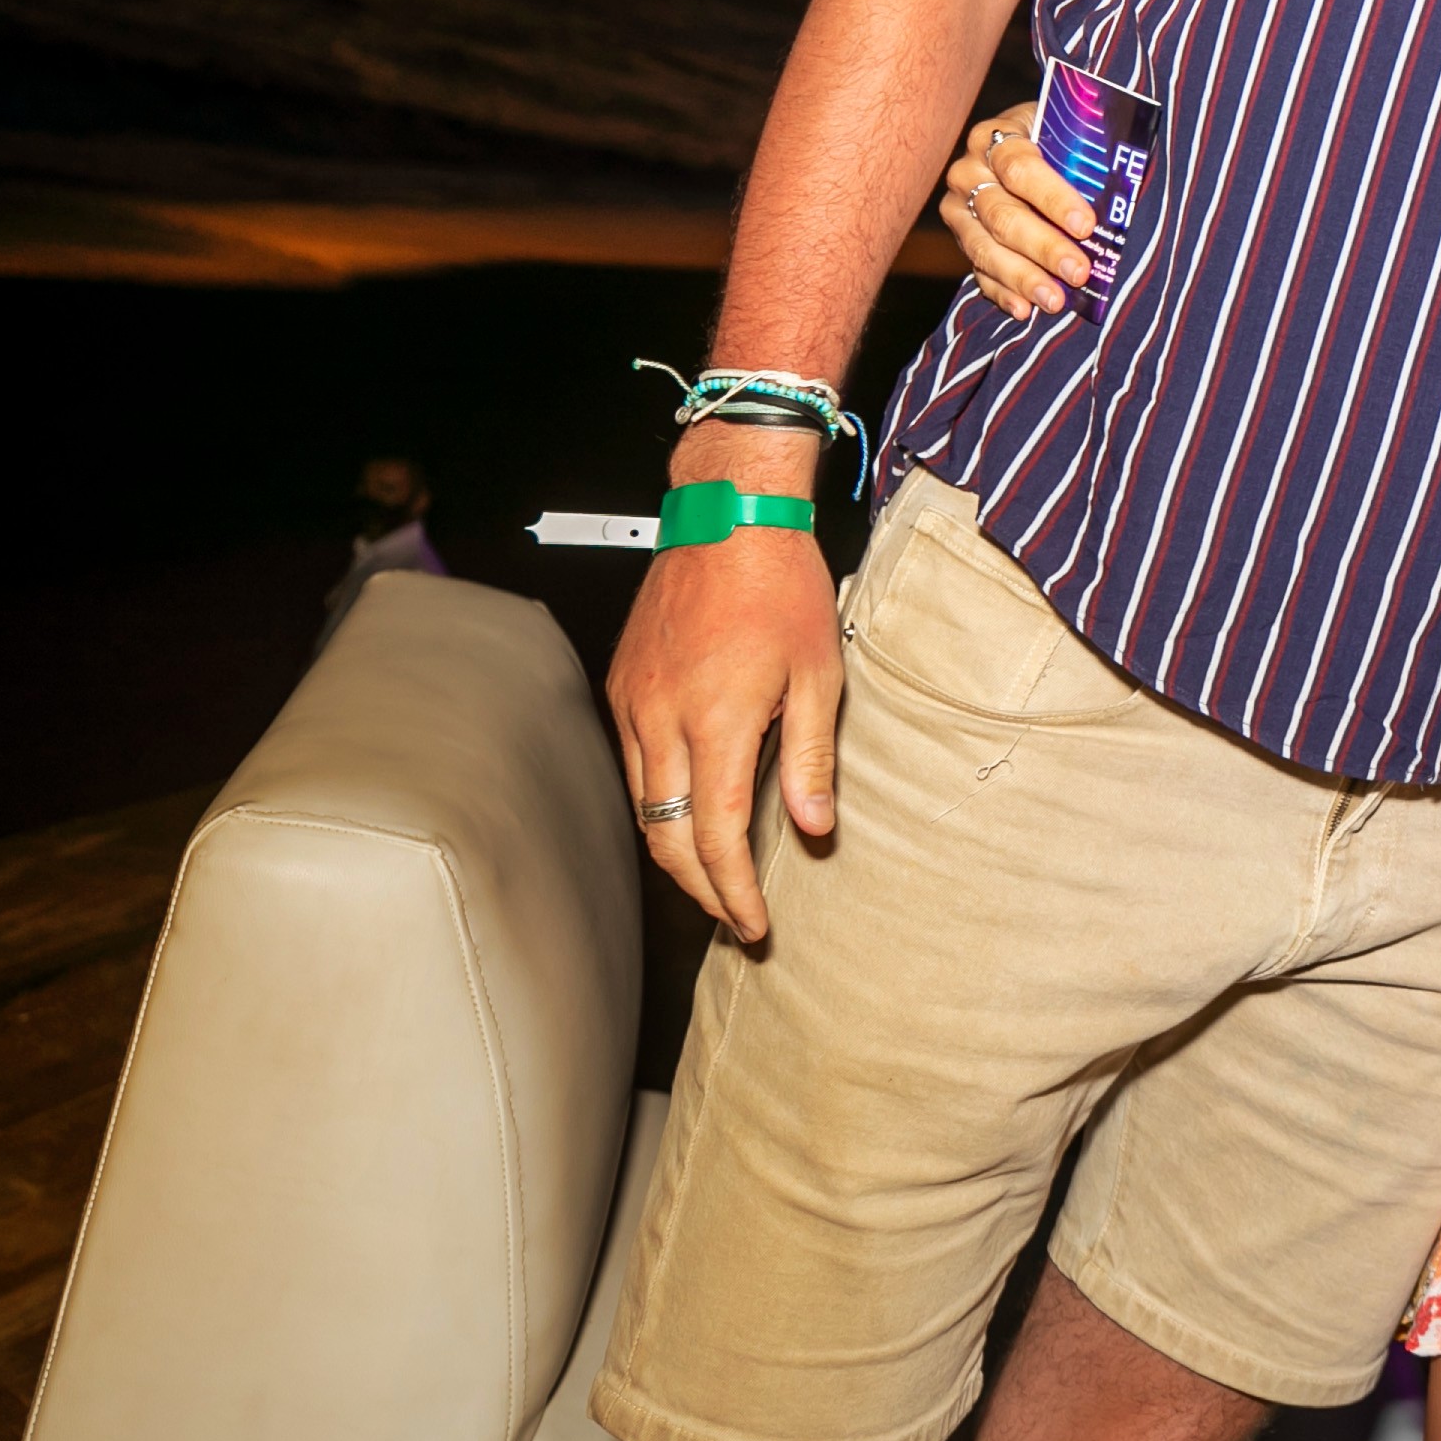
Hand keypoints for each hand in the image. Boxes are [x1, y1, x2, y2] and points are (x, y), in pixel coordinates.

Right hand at [603, 478, 844, 940]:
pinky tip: (684, 810)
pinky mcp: (619, 684)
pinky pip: (630, 764)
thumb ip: (812, 759)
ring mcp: (631, 701)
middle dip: (699, 887)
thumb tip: (813, 831)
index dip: (731, 892)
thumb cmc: (783, 587)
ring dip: (674, 849)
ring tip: (713, 875)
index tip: (753, 924)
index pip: (713, 837)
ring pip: (641, 806)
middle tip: (733, 916)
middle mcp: (660, 718)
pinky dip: (655, 801)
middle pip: (665, 837)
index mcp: (716, 721)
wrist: (728, 516)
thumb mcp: (820, 674)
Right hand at [939, 104, 1098, 315]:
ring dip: (1023, 277)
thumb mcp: (1069, 131)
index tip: (1086, 225)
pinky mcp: (962, 241)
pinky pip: (978, 272)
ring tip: (1055, 300)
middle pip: (1002, 215)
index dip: (1053, 198)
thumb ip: (1088, 153)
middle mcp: (968, 173)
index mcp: (995, 137)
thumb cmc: (1058, 139)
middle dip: (1044, 247)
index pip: (1020, 167)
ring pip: (985, 248)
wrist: (1023, 145)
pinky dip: (1002, 293)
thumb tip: (1128, 185)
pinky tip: (1024, 309)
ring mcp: (960, 210)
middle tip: (1078, 271)